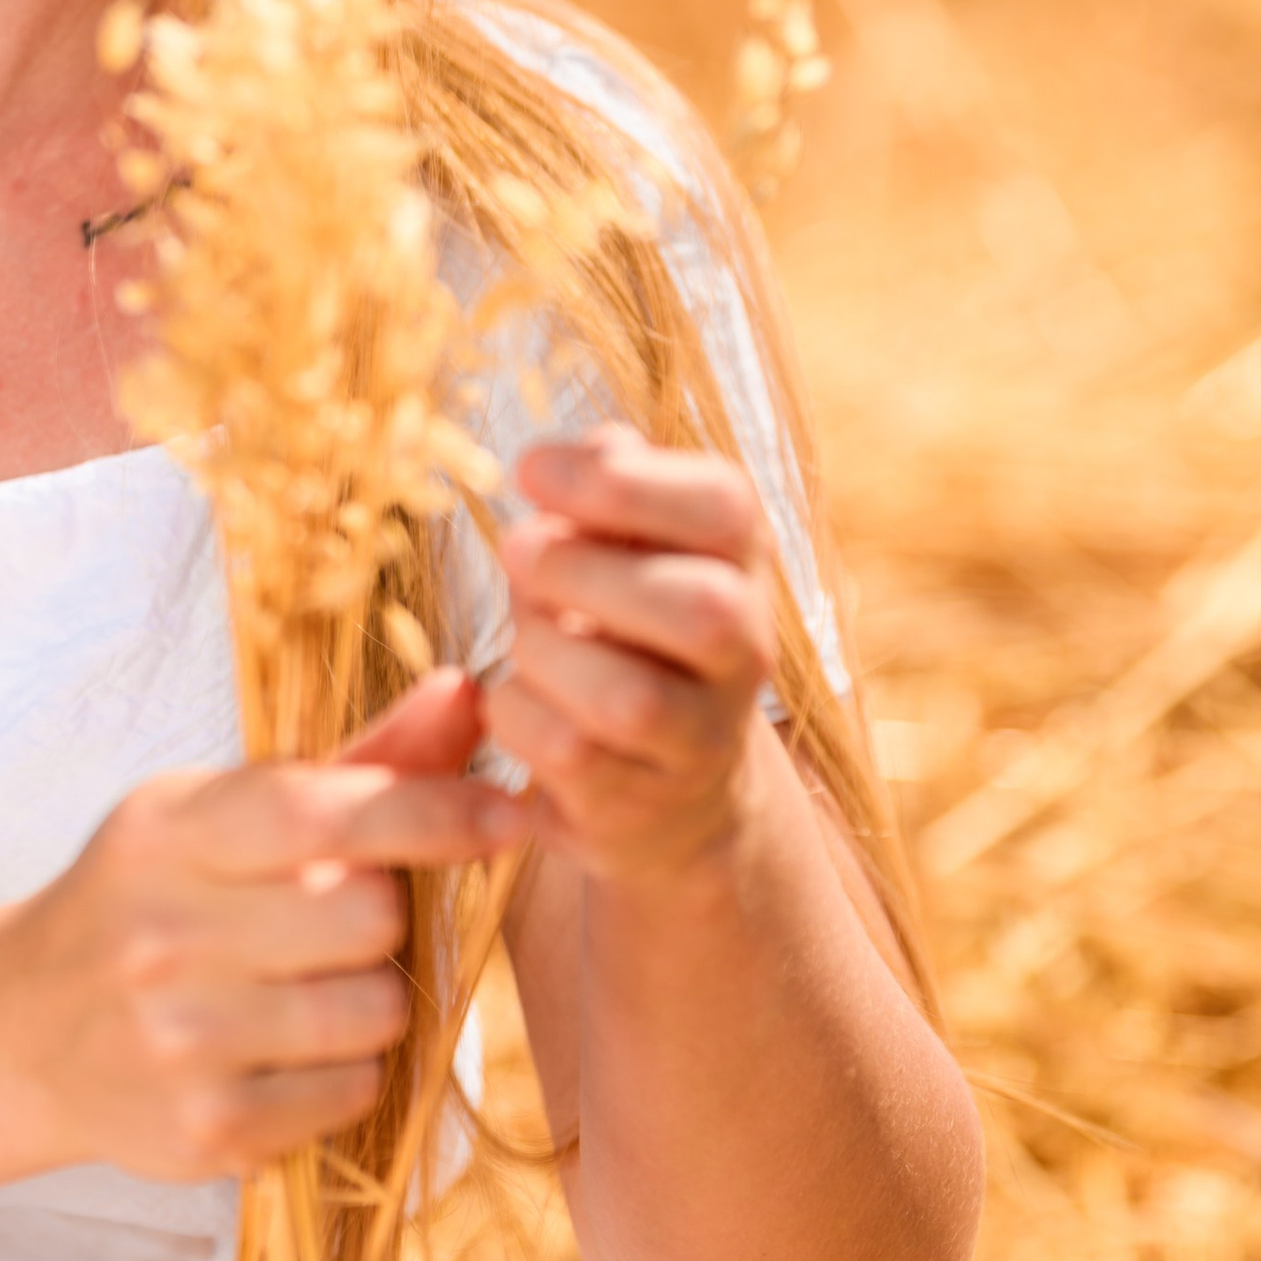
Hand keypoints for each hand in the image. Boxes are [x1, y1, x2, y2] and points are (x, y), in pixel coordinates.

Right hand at [0, 671, 525, 1181]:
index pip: (322, 811)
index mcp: (168, 834)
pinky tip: (287, 1053)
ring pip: (374, 1013)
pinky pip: (351, 1093)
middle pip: (369, 917)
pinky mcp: (204, 1129)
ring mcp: (178, 1039)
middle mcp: (162, 935)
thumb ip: (353, 766)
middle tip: (334, 921)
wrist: (20, 1031)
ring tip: (310, 989)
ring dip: (372, 1001)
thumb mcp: (218, 817)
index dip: (431, 809)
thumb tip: (468, 693)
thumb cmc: (150, 901)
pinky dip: (345, 1074)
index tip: (509, 814)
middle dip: (382, 916)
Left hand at [485, 426, 779, 889]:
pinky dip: (518, 717)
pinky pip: (571, 756)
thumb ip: (606, 488)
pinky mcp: (642, 805)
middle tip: (516, 550)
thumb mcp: (624, 545)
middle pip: (704, 610)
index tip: (530, 467)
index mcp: (741, 562)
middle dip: (586, 572)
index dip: (624, 482)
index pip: (725, 508)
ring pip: (629, 699)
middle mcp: (747, 651)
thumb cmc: (622, 630)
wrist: (666, 786)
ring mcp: (703, 739)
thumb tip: (568, 455)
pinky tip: (514, 699)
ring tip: (522, 638)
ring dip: (546, 653)